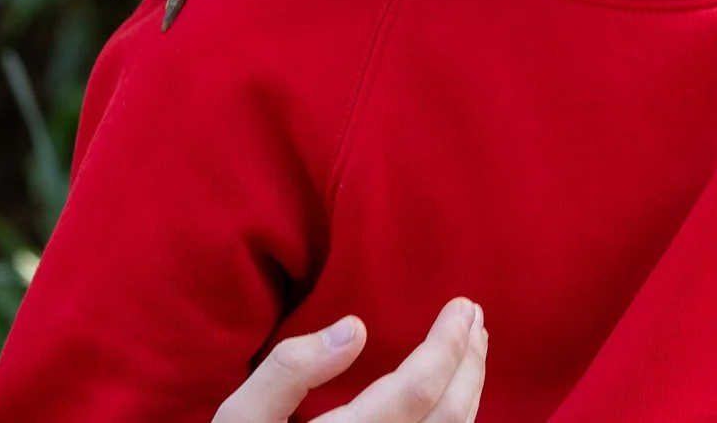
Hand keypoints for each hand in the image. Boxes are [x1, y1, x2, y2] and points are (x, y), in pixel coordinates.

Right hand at [214, 298, 487, 422]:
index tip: (462, 306)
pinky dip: (458, 421)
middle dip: (469, 363)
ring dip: (470, 390)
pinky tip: (454, 397)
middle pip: (448, 418)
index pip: (415, 393)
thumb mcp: (241, 417)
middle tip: (474, 318)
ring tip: (472, 348)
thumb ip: (289, 371)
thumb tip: (356, 329)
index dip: (446, 346)